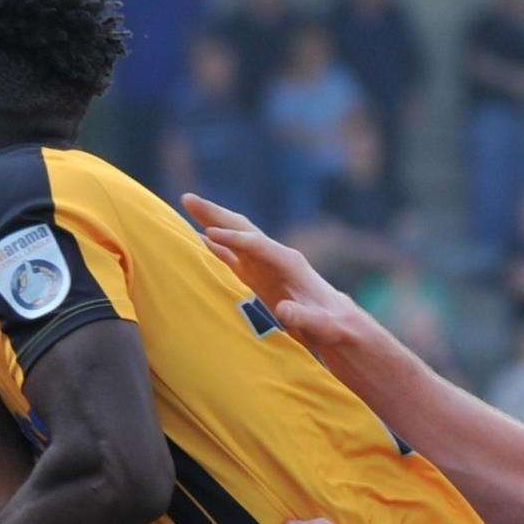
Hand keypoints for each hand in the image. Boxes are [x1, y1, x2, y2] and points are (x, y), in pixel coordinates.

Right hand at [180, 194, 357, 354]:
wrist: (338, 323)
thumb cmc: (331, 324)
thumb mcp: (321, 324)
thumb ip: (304, 317)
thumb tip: (284, 311)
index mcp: (289, 263)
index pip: (256, 245)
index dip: (233, 240)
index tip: (208, 234)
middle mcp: (274, 257)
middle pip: (241, 229)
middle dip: (215, 214)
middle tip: (186, 198)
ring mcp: (264, 266)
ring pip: (233, 239)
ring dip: (210, 224)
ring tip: (186, 208)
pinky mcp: (258, 278)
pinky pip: (231, 257)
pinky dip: (214, 247)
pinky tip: (196, 242)